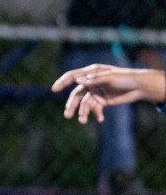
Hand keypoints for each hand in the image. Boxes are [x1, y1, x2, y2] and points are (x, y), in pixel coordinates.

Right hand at [51, 65, 165, 123]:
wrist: (140, 87)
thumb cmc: (125, 78)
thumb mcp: (109, 77)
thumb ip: (93, 79)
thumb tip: (77, 80)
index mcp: (91, 73)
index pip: (72, 76)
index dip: (62, 82)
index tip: (54, 89)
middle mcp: (91, 82)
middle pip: (76, 94)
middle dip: (72, 106)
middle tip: (67, 115)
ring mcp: (96, 92)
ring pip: (84, 104)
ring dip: (83, 113)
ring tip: (82, 121)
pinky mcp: (101, 101)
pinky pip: (94, 108)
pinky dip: (96, 113)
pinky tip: (100, 118)